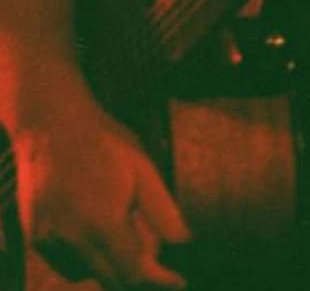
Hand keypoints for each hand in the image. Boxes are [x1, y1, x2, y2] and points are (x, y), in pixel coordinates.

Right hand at [13, 93, 190, 288]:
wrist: (52, 124)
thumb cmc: (106, 144)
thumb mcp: (145, 171)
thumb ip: (163, 212)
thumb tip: (184, 243)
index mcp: (103, 223)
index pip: (133, 272)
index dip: (158, 281)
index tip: (179, 282)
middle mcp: (71, 238)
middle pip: (110, 279)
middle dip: (138, 274)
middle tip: (156, 253)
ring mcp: (48, 239)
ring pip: (86, 272)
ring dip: (110, 263)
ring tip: (123, 223)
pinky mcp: (35, 236)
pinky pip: (65, 262)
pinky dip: (85, 256)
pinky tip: (95, 225)